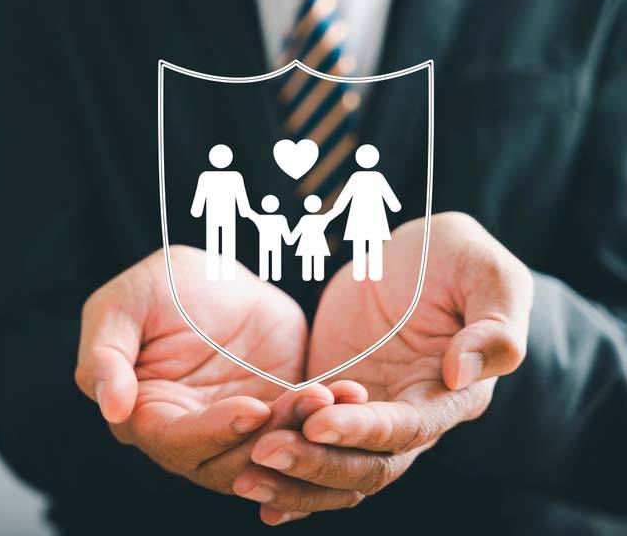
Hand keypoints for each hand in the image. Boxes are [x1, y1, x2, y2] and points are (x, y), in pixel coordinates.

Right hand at [74, 246, 366, 494]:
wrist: (219, 274)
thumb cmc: (158, 286)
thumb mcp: (122, 305)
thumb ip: (105, 355)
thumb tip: (110, 408)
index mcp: (145, 415)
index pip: (175, 444)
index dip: (212, 433)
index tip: (250, 410)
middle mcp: (192, 435)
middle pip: (228, 465)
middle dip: (270, 442)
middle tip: (306, 406)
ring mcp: (240, 430)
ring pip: (272, 458)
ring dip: (305, 435)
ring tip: (330, 396)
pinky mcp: (279, 416)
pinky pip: (305, 433)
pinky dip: (328, 420)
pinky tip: (348, 393)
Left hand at [242, 212, 532, 524]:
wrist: (408, 253)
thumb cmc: (455, 257)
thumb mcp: (485, 272)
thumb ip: (493, 325)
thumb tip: (463, 373)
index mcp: (452, 394)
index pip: (407, 429)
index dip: (364, 431)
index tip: (318, 423)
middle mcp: (411, 418)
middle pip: (368, 466)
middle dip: (317, 464)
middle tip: (266, 453)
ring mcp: (369, 416)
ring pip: (336, 469)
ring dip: (294, 479)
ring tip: (245, 476)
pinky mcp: (332, 405)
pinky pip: (309, 448)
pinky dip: (286, 472)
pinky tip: (248, 485)